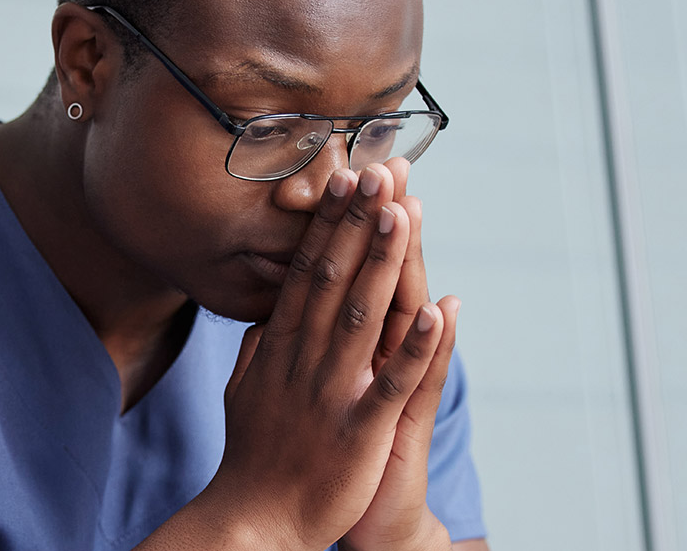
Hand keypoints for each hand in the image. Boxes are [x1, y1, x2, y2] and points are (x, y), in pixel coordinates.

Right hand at [148, 163, 448, 550]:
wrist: (253, 523)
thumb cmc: (254, 460)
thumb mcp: (245, 393)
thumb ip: (258, 350)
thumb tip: (265, 315)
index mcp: (282, 348)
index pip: (307, 272)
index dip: (329, 225)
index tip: (344, 178)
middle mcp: (304, 360)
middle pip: (334, 279)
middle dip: (358, 224)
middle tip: (378, 171)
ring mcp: (331, 392)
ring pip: (363, 316)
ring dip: (384, 263)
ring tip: (402, 213)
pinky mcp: (359, 429)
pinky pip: (392, 383)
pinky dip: (417, 348)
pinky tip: (440, 310)